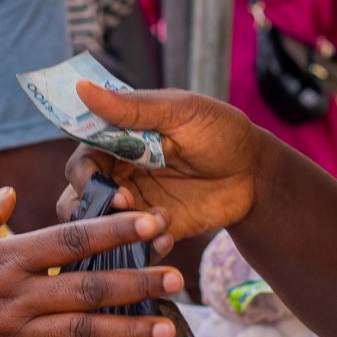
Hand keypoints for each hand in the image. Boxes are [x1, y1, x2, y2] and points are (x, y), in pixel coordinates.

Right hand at [0, 189, 178, 336]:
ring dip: (129, 334)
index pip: (72, 239)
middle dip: (138, 283)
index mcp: (3, 257)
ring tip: (167, 331)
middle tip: (177, 279)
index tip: (152, 219)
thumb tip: (13, 191)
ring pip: (82, 336)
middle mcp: (14, 298)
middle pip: (89, 290)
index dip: (116, 229)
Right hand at [57, 83, 270, 244]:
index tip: (105, 186)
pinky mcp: (155, 230)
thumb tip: (82, 87)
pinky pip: (136, 249)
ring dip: (119, 233)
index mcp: (117, 143)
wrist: (256, 172)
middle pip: (81, 202)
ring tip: (154, 226)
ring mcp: (136, 206)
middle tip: (127, 208)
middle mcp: (119, 176)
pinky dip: (145, 249)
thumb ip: (131, 108)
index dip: (84, 177)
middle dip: (96, 211)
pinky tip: (169, 237)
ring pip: (102, 230)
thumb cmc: (218, 130)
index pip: (81, 162)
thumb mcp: (178, 112)